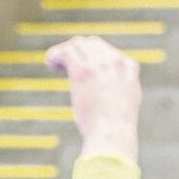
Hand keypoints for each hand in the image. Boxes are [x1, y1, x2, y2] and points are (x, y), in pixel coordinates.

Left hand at [45, 36, 141, 158]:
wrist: (112, 135)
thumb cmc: (115, 129)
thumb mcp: (124, 105)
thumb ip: (117, 92)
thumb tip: (106, 93)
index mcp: (128, 68)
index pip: (108, 51)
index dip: (91, 57)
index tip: (82, 69)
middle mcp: (116, 62)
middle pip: (92, 43)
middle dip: (76, 51)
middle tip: (65, 66)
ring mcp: (100, 65)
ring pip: (78, 44)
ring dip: (64, 53)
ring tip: (54, 65)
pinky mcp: (84, 71)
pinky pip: (66, 51)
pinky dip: (55, 55)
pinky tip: (50, 64)